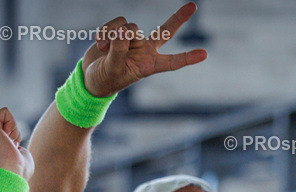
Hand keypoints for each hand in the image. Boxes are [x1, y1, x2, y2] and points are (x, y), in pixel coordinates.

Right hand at [0, 107, 33, 179]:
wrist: (7, 176)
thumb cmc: (17, 174)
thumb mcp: (20, 162)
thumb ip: (19, 153)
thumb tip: (18, 148)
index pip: (5, 139)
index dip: (14, 143)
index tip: (12, 155)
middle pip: (5, 129)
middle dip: (13, 137)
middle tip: (10, 151)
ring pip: (5, 120)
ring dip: (14, 132)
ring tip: (9, 146)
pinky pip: (5, 113)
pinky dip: (12, 123)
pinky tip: (8, 138)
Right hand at [82, 4, 207, 97]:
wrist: (91, 77)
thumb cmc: (104, 80)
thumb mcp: (112, 69)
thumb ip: (118, 51)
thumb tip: (123, 31)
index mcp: (148, 66)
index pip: (172, 62)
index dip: (187, 58)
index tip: (204, 54)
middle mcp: (145, 51)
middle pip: (165, 31)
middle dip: (178, 18)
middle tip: (193, 6)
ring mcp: (133, 40)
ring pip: (130, 26)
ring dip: (114, 34)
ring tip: (104, 48)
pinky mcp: (120, 32)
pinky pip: (116, 23)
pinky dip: (106, 31)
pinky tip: (100, 42)